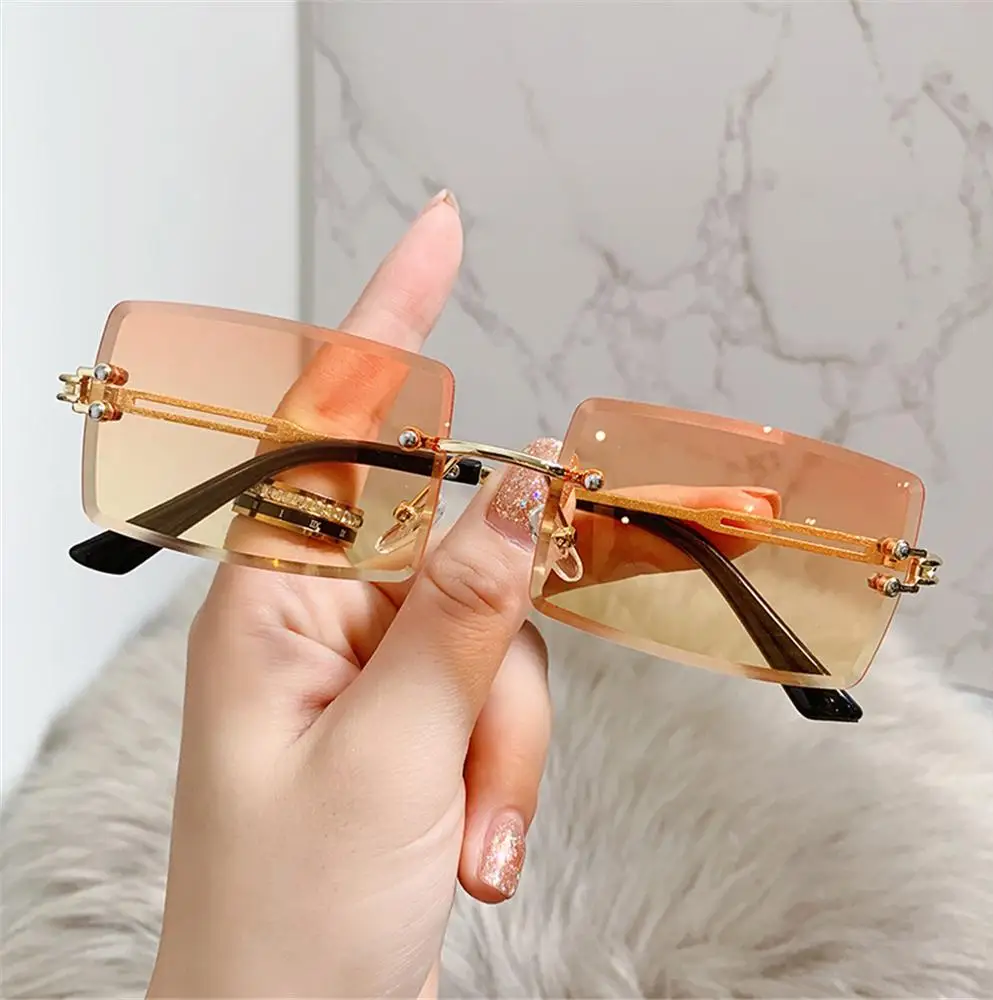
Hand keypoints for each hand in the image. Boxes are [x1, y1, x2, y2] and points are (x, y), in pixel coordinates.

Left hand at [147, 191, 551, 997]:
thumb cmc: (286, 923)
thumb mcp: (386, 759)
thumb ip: (463, 612)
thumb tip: (528, 487)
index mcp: (271, 605)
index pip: (333, 428)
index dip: (388, 321)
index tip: (438, 232)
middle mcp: (323, 619)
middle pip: (461, 554)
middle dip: (499, 655)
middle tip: (484, 743)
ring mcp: (379, 668)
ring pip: (503, 634)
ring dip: (506, 740)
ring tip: (466, 838)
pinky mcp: (421, 715)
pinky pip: (505, 692)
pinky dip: (510, 769)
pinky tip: (473, 846)